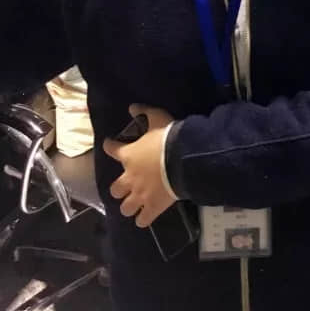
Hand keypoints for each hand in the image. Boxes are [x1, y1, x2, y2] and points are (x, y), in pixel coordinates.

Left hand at [103, 104, 177, 227]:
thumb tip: (131, 107)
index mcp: (129, 155)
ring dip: (129, 205)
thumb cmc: (168, 137)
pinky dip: (143, 219)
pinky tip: (146, 217)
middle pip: (115, 189)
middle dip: (119, 189)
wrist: (182, 159)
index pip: (112, 150)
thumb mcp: (157, 118)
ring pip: (126, 208)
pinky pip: (143, 220)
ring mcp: (140, 195)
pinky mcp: (152, 207)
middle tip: (126, 185)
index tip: (108, 145)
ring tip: (134, 203)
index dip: (109, 146)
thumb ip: (144, 112)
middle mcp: (130, 178)